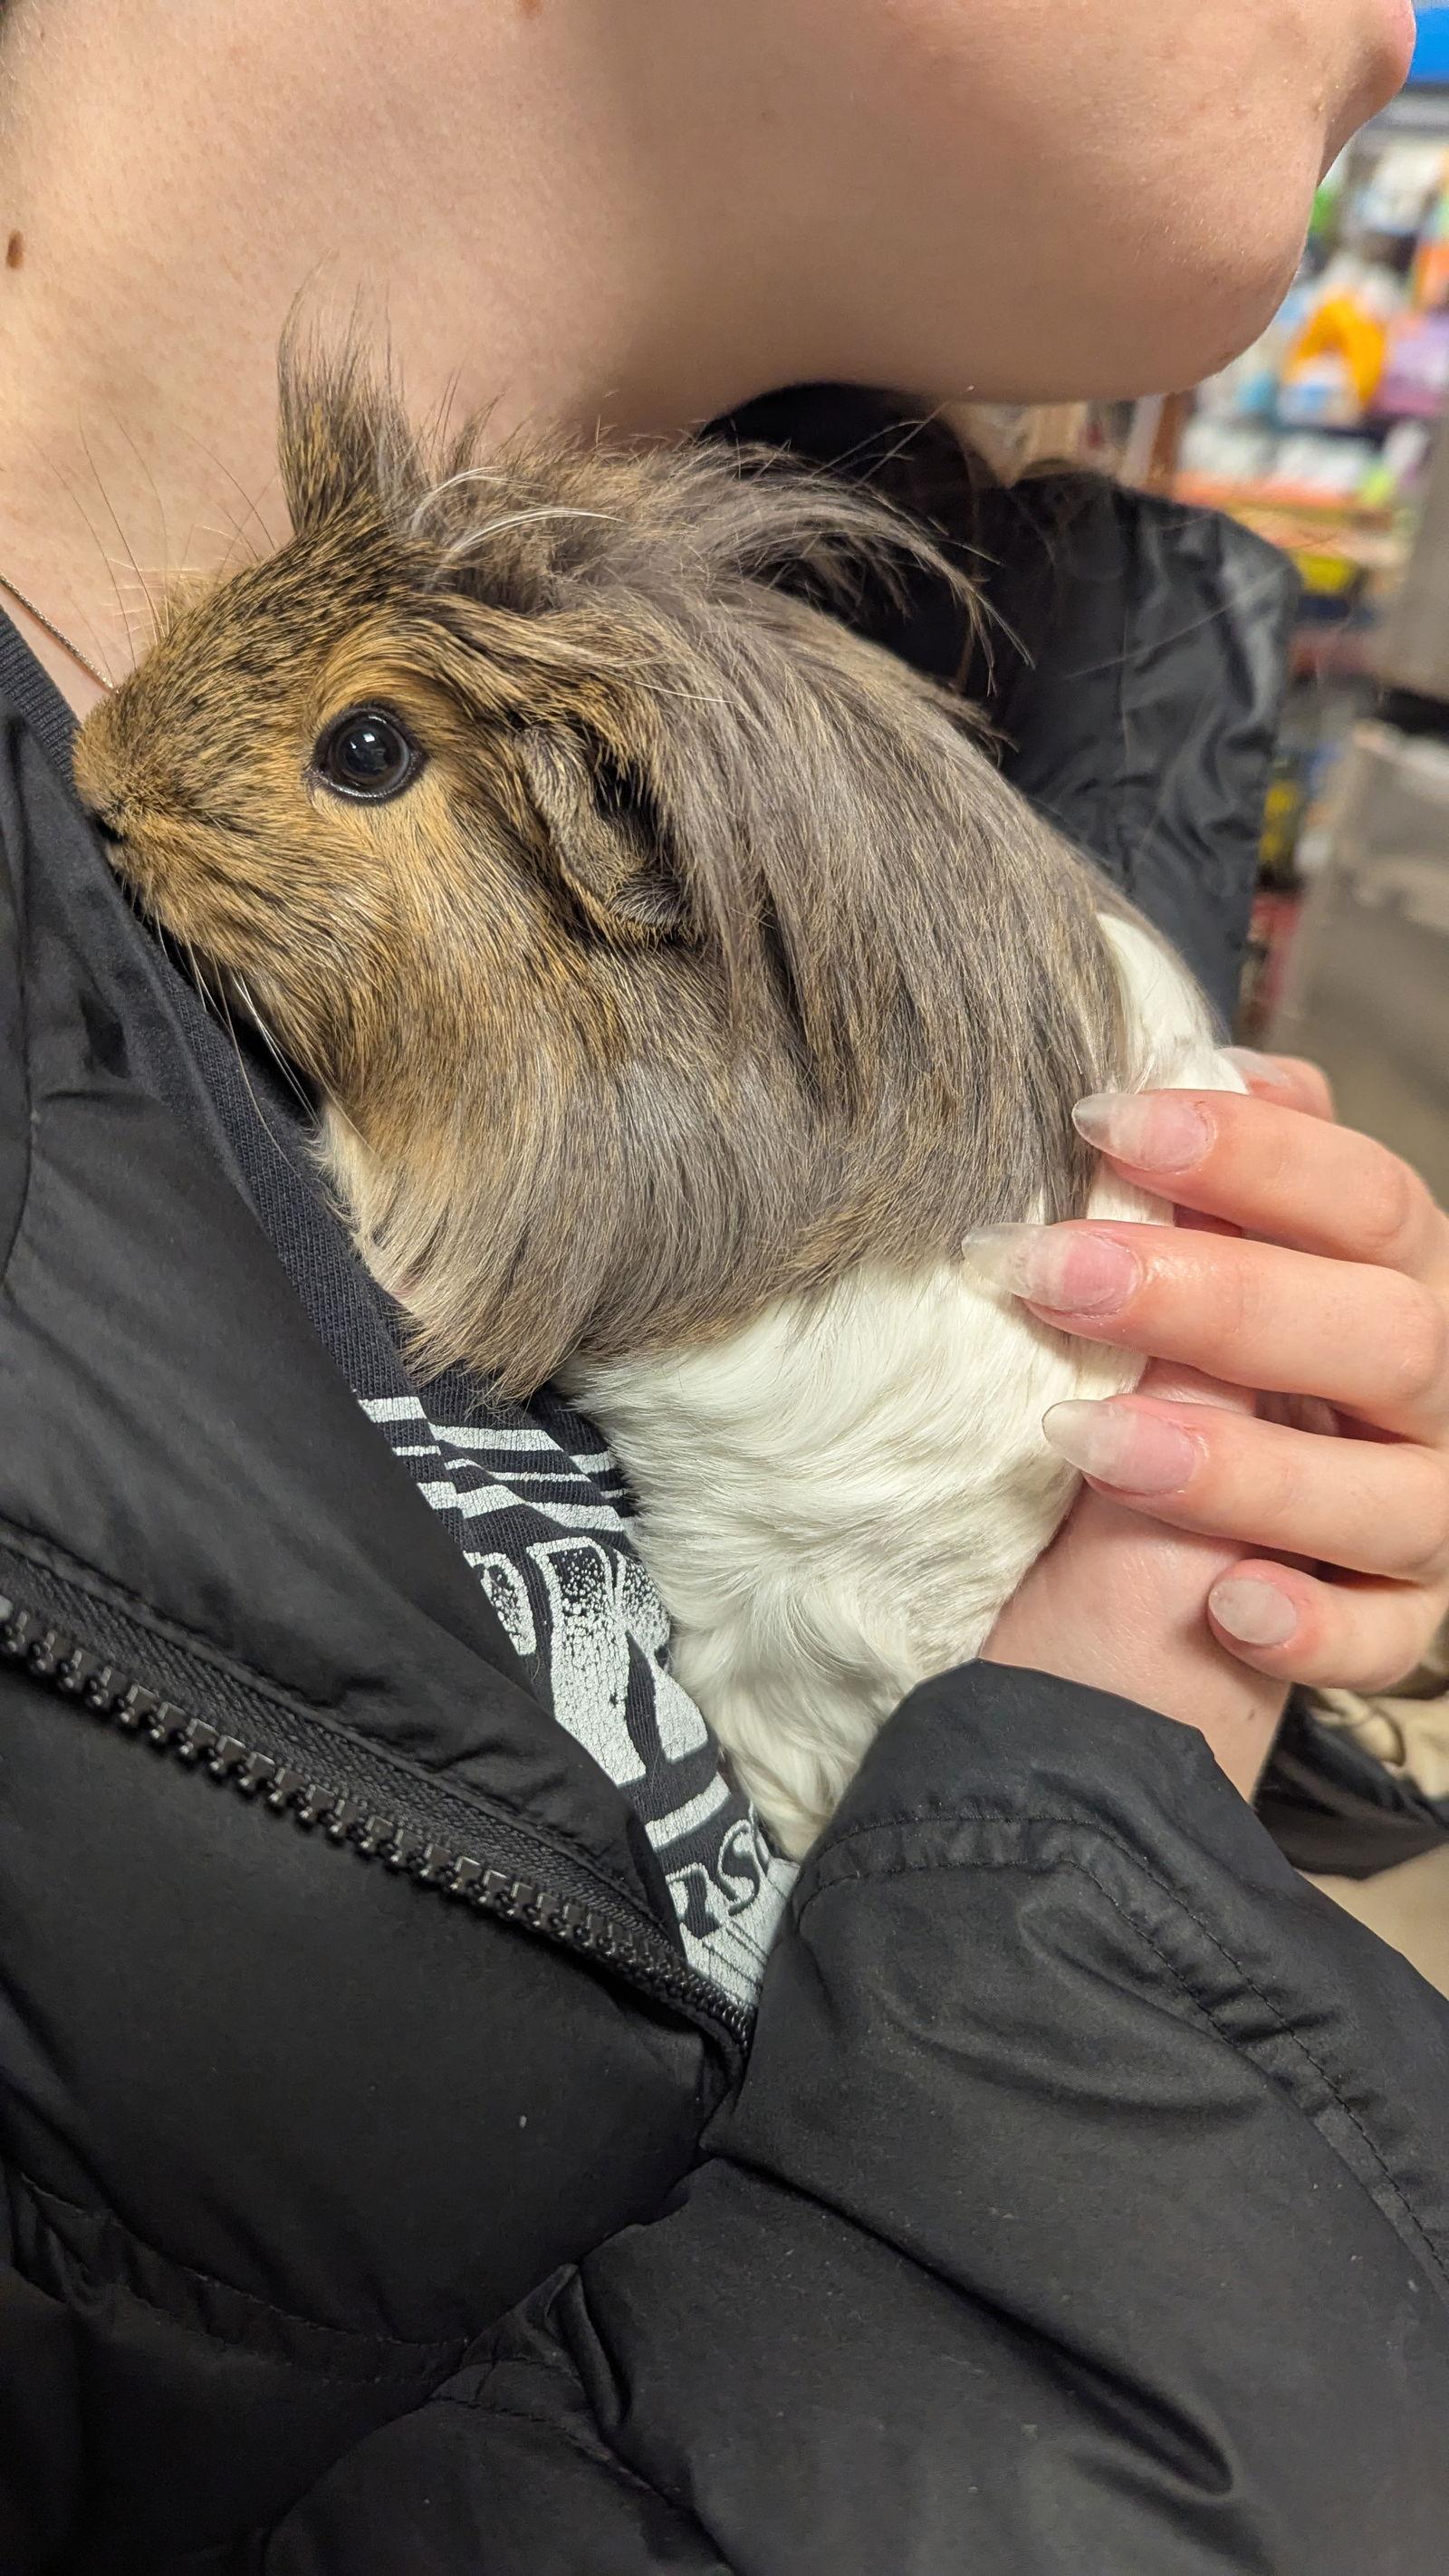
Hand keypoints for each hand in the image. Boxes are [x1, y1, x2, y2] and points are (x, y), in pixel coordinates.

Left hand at [981, 1054, 1448, 1795]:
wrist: (1152, 1586)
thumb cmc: (1178, 1385)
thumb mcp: (1188, 1285)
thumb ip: (1207, 1195)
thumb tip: (1181, 1063)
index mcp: (1398, 1279)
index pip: (1365, 1198)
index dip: (1250, 1154)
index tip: (1105, 1123)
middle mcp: (1436, 1392)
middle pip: (1382, 1331)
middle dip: (1214, 1297)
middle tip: (1052, 1273)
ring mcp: (1429, 1514)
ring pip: (1391, 1494)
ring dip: (1241, 1468)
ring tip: (1089, 1442)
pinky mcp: (1398, 1623)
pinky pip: (1383, 1639)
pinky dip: (1312, 1627)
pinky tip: (1228, 1604)